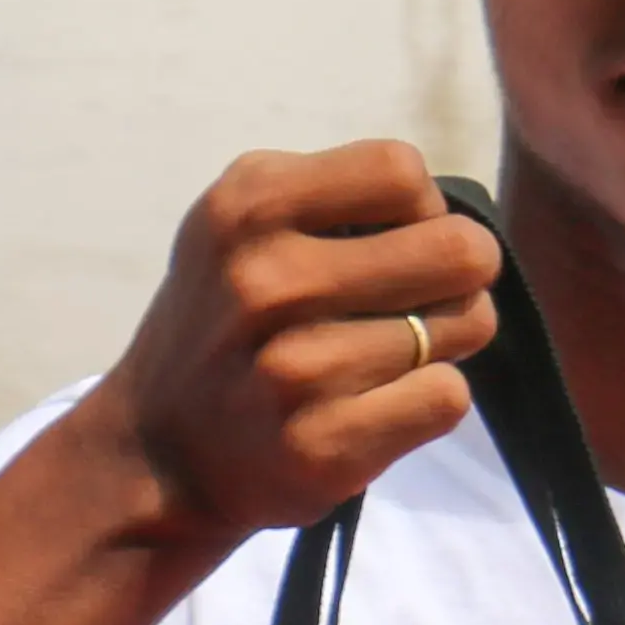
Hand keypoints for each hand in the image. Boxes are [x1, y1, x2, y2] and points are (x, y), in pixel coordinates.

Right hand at [73, 143, 501, 560]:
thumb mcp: (245, 230)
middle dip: (459, 276)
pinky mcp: (323, 444)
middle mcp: (263, 280)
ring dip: (445, 343)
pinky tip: (381, 404)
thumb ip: (338, 200)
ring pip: (466, 325)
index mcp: (246, 206)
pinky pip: (448, 396)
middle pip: (459, 249)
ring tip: (384, 359)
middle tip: (418, 304)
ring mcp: (292, 368)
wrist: (158, 453)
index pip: (403, 172)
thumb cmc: (230, 325)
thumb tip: (456, 218)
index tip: (393, 241)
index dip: (420, 209)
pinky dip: (432, 400)